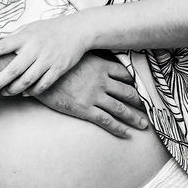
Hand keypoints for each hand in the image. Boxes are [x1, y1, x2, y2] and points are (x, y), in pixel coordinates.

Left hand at [0, 17, 89, 96]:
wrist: (77, 31)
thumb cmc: (49, 29)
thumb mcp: (30, 28)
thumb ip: (14, 37)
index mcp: (25, 37)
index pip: (2, 46)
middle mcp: (35, 49)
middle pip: (13, 69)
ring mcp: (47, 60)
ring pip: (27, 80)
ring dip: (13, 89)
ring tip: (4, 93)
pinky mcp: (58, 69)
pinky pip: (43, 84)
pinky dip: (32, 91)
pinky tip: (24, 92)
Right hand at [24, 53, 147, 137]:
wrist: (37, 75)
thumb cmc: (55, 63)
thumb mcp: (74, 55)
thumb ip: (88, 57)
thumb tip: (94, 54)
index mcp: (100, 66)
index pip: (125, 74)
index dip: (135, 81)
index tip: (142, 87)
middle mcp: (101, 81)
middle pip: (127, 92)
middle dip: (140, 101)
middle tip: (150, 109)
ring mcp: (94, 96)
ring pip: (120, 109)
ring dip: (134, 117)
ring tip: (143, 124)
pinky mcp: (85, 109)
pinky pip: (106, 121)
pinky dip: (119, 128)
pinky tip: (127, 134)